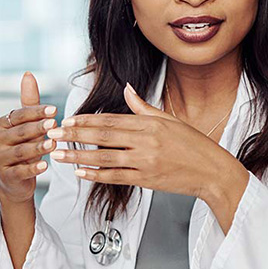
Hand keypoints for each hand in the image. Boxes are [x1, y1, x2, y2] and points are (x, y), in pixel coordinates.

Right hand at [0, 72, 56, 204]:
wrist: (17, 180)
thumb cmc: (25, 146)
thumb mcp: (28, 124)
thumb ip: (29, 102)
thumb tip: (28, 74)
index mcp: (2, 124)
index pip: (19, 115)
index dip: (36, 112)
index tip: (55, 110)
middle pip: (19, 132)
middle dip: (37, 128)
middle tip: (54, 124)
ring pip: (20, 151)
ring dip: (37, 147)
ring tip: (53, 143)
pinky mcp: (5, 176)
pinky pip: (20, 171)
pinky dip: (32, 169)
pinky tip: (45, 166)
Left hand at [47, 83, 248, 207]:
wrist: (213, 172)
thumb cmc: (193, 145)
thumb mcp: (170, 120)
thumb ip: (143, 107)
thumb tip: (127, 88)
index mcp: (150, 124)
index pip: (111, 120)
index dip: (87, 120)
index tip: (68, 120)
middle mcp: (146, 141)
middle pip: (103, 136)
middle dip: (76, 135)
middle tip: (54, 134)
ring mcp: (145, 162)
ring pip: (104, 158)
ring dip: (78, 157)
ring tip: (58, 154)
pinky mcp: (146, 180)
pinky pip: (116, 177)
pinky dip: (96, 175)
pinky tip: (80, 172)